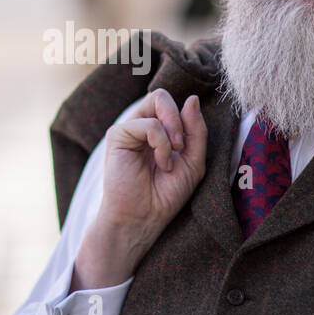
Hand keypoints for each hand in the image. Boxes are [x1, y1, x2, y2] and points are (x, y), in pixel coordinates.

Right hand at [71, 90, 207, 289]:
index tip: (187, 146)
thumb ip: (196, 130)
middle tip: (181, 146)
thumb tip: (192, 98)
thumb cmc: (166, 195)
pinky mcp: (117, 136)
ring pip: (157, 101)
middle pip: (161, 96)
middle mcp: (140, 127)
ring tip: (170, 159)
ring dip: (173, 130)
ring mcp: (128, 130)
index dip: (187, 118)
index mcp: (157, 132)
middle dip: (179, 118)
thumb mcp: (193, 161)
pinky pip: (149, 124)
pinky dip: (161, 143)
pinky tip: (161, 163)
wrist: (145, 218)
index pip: (174, 106)